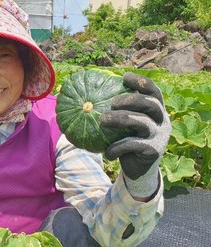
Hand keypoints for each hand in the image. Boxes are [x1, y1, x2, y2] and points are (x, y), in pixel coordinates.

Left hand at [100, 73, 170, 197]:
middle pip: (150, 104)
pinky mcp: (154, 150)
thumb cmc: (126, 140)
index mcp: (156, 110)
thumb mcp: (123, 125)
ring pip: (142, 122)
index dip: (141, 82)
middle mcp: (162, 121)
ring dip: (121, 119)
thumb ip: (114, 111)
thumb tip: (85, 99)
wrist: (138, 169)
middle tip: (111, 103)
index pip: (153, 91)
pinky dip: (117, 147)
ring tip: (102, 120)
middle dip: (131, 100)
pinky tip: (106, 152)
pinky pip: (133, 145)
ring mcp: (160, 136)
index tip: (124, 77)